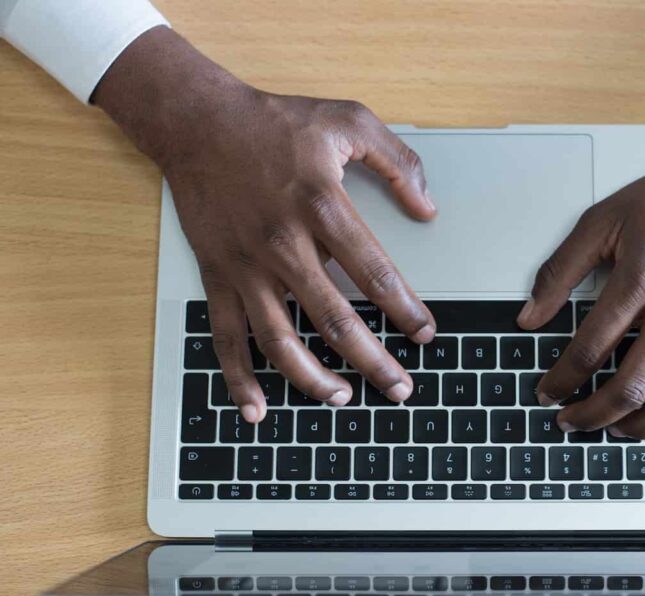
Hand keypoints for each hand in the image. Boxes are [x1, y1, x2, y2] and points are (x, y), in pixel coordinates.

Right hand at [95, 28, 435, 422]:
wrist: (197, 121)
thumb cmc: (276, 122)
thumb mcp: (348, 120)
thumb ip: (397, 161)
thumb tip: (428, 207)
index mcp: (322, 206)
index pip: (375, 273)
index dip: (405, 310)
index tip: (425, 333)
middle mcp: (284, 244)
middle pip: (335, 320)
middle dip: (373, 361)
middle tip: (400, 389)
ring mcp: (247, 266)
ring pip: (280, 340)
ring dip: (313, 379)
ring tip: (344, 399)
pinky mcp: (217, 276)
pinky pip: (226, 337)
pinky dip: (238, 378)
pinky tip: (257, 409)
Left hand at [518, 78, 644, 436]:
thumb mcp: (605, 218)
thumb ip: (561, 269)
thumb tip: (529, 316)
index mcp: (641, 278)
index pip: (589, 348)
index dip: (561, 380)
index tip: (548, 392)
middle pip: (631, 386)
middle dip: (592, 415)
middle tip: (573, 422)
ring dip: (644, 427)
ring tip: (620, 429)